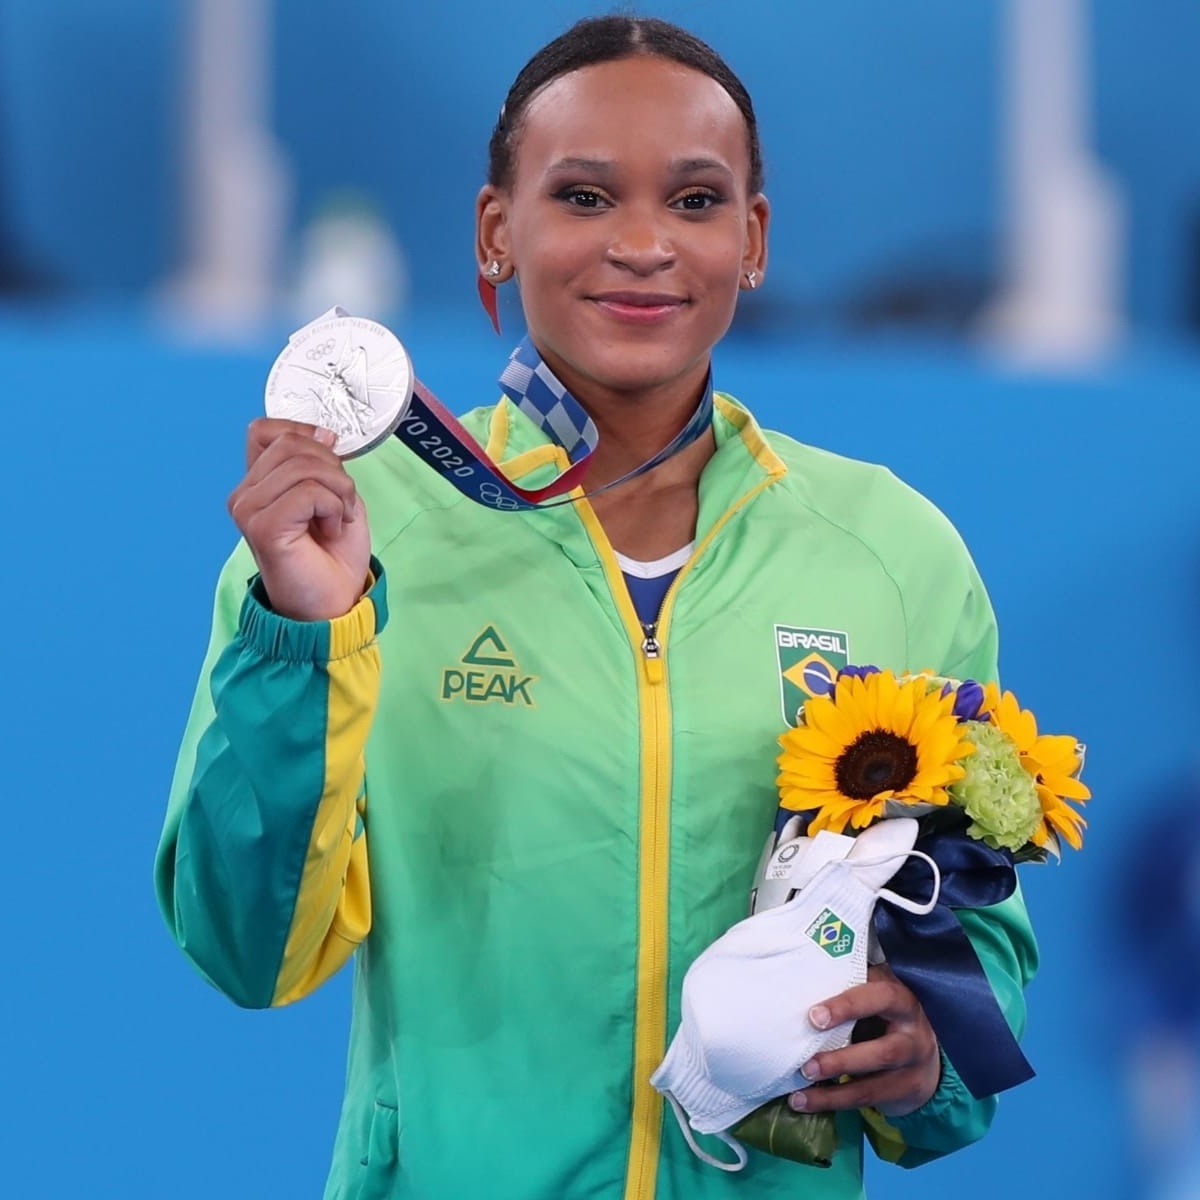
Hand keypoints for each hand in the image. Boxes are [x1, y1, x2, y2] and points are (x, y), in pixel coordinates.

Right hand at [228, 419, 371, 620]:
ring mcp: (248, 510)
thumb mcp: (335, 494)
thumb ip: (322, 463)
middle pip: (290, 444)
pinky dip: (333, 507)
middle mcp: (245, 495)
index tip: (331, 457)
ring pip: (302, 466)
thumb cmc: (333, 555)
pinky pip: (308, 492)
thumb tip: (324, 433)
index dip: (302, 432)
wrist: (334, 604)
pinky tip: (332, 530)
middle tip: (342, 503)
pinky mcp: (263, 527)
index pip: (264, 430)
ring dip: (338, 490)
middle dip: (332, 468)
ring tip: (339, 518)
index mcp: (258, 484)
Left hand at [788, 964, 940, 1117]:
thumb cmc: (886, 1016)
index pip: (882, 998)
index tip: (814, 1016)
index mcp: (903, 1002)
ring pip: (873, 1086)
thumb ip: (852, 985)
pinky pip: (865, 1100)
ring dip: (832, 1091)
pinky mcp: (903, 1094)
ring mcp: (911, 1070)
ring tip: (800, 1090)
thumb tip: (806, 976)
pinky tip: (804, 1101)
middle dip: (842, 1060)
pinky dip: (832, 1101)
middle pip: (885, 1052)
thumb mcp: (877, 997)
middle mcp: (913, 1037)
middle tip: (807, 1064)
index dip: (849, 1006)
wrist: (925, 1058)